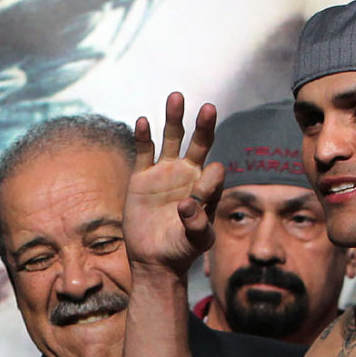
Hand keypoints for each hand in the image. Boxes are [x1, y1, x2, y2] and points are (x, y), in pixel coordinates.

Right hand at [123, 92, 223, 273]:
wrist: (154, 259)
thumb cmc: (181, 250)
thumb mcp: (197, 242)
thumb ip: (198, 224)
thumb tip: (189, 204)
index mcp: (206, 189)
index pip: (213, 173)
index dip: (211, 177)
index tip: (206, 182)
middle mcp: (188, 175)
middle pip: (199, 143)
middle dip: (204, 126)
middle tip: (209, 108)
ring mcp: (165, 173)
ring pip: (172, 138)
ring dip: (174, 118)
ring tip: (176, 97)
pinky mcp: (142, 177)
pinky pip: (145, 151)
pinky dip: (144, 137)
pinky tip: (144, 121)